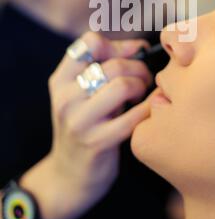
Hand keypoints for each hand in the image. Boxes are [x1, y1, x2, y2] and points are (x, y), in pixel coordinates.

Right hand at [20, 32, 151, 218]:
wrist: (69, 175)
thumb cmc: (86, 125)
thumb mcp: (82, 94)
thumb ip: (104, 67)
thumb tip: (141, 46)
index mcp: (61, 79)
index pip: (90, 42)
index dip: (118, 45)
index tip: (132, 56)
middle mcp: (66, 97)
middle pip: (114, 64)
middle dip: (139, 69)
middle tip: (144, 80)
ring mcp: (79, 121)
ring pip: (123, 85)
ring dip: (142, 88)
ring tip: (141, 97)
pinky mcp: (96, 142)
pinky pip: (133, 116)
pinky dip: (148, 109)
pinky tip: (148, 112)